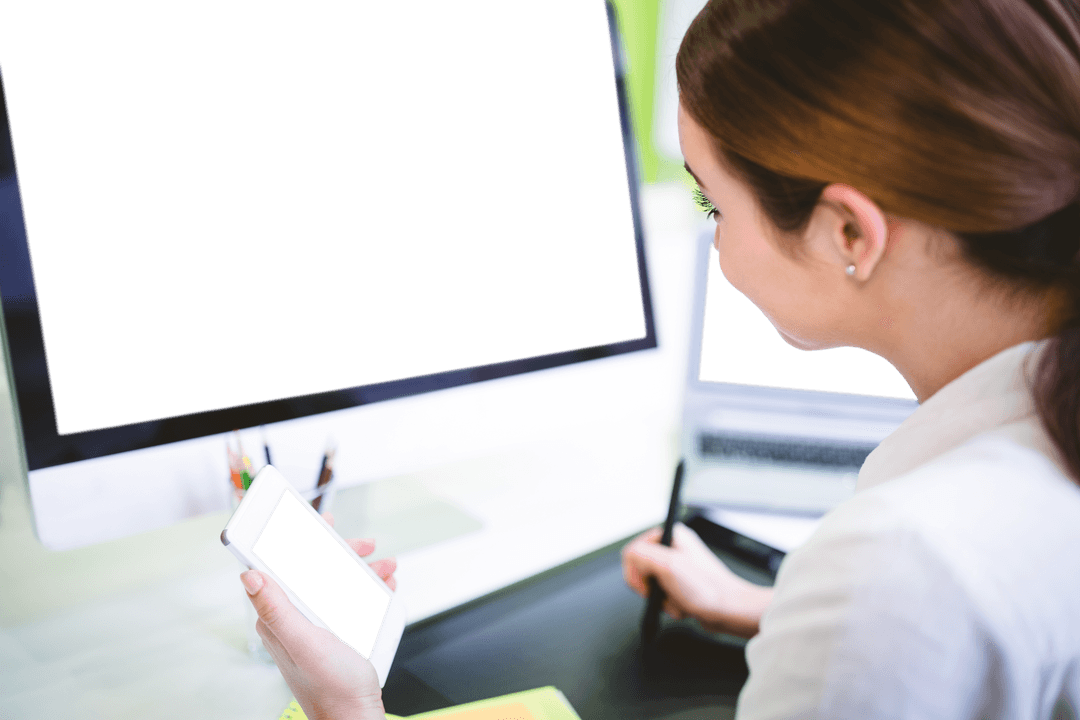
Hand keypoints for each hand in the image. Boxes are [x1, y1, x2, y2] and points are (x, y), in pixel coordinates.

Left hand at [239, 513, 396, 719]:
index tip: (312, 520)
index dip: (294, 539)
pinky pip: (349, 600)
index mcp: (279, 618)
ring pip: (335, 582)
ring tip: (385, 567)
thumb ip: (277, 608)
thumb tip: (249, 574)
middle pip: (312, 570)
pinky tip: (385, 586)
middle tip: (363, 544)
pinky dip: (368, 588)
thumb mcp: (304, 642)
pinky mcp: (333, 635)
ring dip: (361, 570)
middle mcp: (293, 620)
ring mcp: (314, 627)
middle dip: (340, 552)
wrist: (356, 718)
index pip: (279, 567)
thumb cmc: (332, 687)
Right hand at [621, 522, 772, 638]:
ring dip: (662, 599)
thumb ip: (640, 555)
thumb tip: (629, 556)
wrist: (730, 611)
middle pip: (640, 569)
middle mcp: (674, 547)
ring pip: (651, 584)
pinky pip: (663, 594)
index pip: (633, 551)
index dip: (636, 572)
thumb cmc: (708, 589)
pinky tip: (683, 605)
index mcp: (671, 535)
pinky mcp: (682, 583)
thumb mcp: (668, 566)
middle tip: (665, 592)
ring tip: (678, 600)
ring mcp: (678, 566)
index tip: (647, 584)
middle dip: (651, 588)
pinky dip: (669, 604)